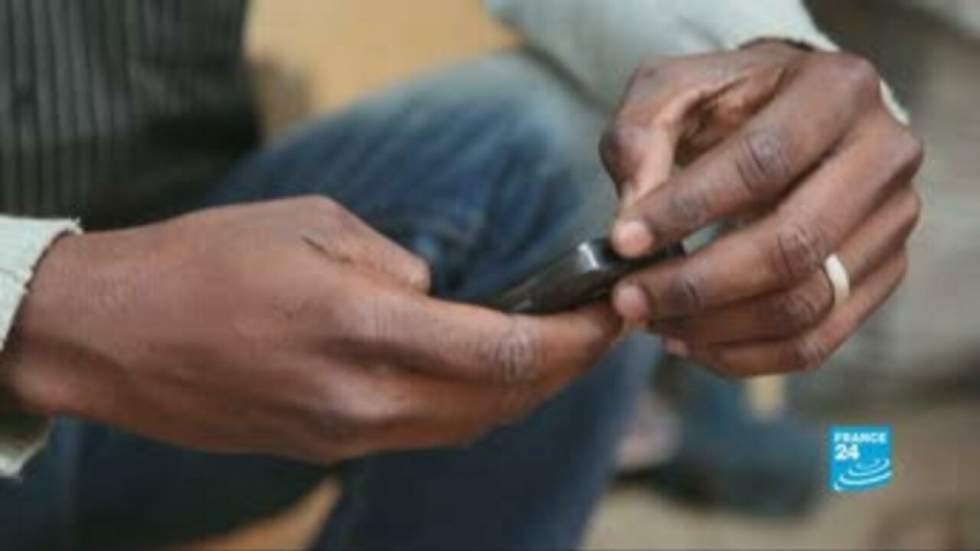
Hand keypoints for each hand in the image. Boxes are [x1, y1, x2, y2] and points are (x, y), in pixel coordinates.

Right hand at [0, 196, 618, 461]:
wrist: (110, 337)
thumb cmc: (202, 260)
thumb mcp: (312, 225)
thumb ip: (397, 268)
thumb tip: (440, 299)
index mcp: (360, 330)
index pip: (503, 354)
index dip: (574, 341)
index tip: (613, 313)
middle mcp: (361, 400)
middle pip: (501, 402)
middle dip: (566, 368)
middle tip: (601, 330)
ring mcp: (343, 436)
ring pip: (466, 426)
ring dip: (522, 392)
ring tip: (555, 350)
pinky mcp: (325, 448)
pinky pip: (422, 434)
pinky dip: (470, 405)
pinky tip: (482, 372)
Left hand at [599, 42, 922, 375]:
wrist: (789, 112)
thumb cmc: (725, 100)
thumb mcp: (670, 89)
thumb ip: (640, 139)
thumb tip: (631, 225)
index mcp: (836, 89)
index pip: (762, 161)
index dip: (687, 208)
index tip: (623, 241)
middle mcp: (884, 154)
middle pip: (794, 245)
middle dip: (697, 284)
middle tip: (628, 299)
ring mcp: (893, 221)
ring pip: (806, 305)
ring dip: (714, 328)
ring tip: (651, 320)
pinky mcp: (883, 274)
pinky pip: (816, 342)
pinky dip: (743, 355)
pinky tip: (689, 341)